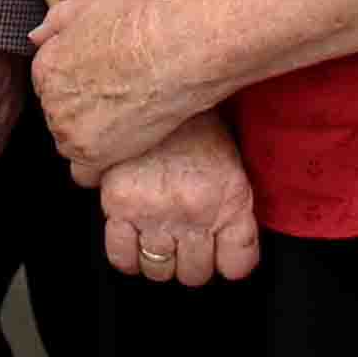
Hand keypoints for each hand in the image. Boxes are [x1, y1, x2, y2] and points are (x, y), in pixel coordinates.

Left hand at [28, 0, 214, 181]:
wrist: (173, 53)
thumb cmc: (138, 25)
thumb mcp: (88, 7)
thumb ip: (56, 22)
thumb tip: (35, 38)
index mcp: (45, 66)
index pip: (51, 87)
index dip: (78, 85)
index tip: (103, 83)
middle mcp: (50, 102)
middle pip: (60, 117)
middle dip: (82, 112)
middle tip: (117, 102)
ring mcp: (69, 131)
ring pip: (70, 144)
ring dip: (90, 139)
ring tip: (123, 125)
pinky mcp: (93, 156)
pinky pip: (84, 174)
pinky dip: (98, 167)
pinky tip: (121, 151)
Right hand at [98, 109, 260, 286]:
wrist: (155, 82)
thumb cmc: (195, 121)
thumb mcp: (231, 160)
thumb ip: (230, 203)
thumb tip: (226, 245)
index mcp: (231, 199)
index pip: (237, 265)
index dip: (228, 264)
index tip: (221, 256)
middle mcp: (196, 212)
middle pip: (196, 274)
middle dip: (191, 263)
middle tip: (185, 244)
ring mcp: (156, 211)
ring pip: (160, 270)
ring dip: (160, 261)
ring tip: (158, 239)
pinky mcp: (120, 204)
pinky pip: (122, 257)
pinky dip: (128, 258)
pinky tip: (133, 243)